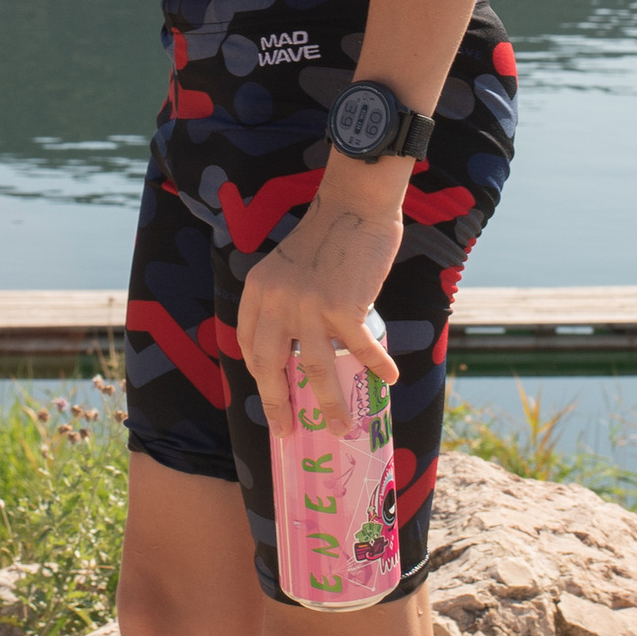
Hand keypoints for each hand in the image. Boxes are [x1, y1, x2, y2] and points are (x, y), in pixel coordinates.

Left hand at [235, 193, 404, 448]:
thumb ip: (285, 300)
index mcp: (258, 290)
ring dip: (329, 405)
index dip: (259, 376)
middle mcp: (275, 301)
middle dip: (278, 406)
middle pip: (271, 367)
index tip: (271, 398)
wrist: (355, 203)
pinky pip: (359, 349)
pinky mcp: (341, 307)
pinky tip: (387, 380)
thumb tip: (299, 345)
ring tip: (341, 427)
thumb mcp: (287, 266)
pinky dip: (376, 367)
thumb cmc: (328, 235)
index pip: (249, 344)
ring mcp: (308, 306)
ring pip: (314, 370)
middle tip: (287, 432)